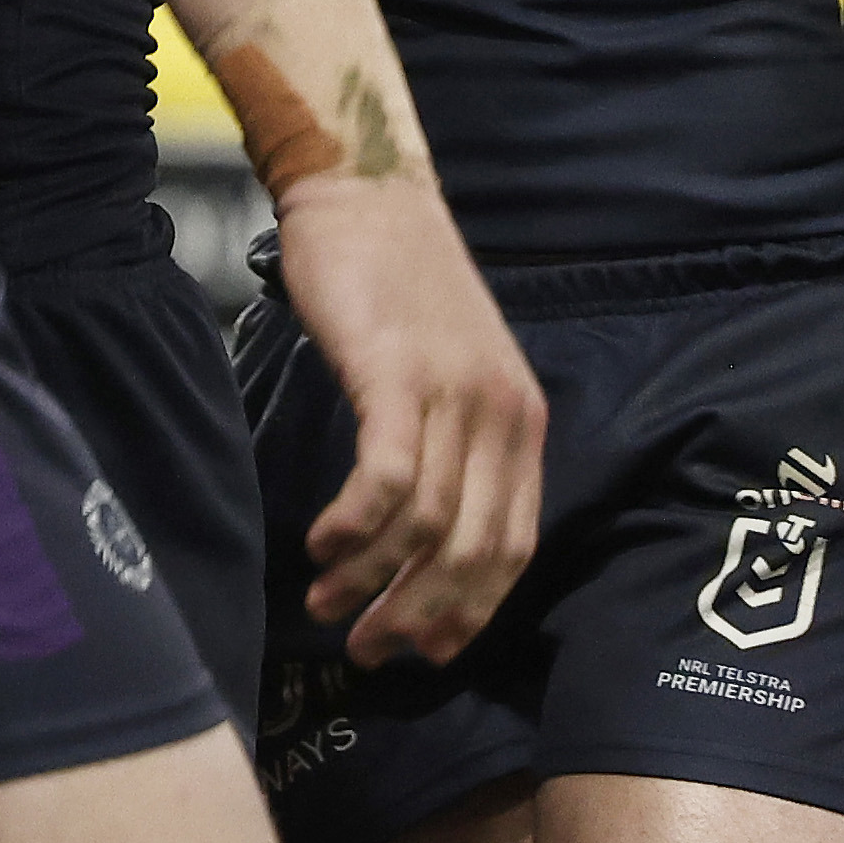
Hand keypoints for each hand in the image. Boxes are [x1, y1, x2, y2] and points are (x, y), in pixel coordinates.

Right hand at [276, 167, 543, 665]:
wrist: (366, 193)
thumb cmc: (394, 281)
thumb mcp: (448, 368)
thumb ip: (451, 438)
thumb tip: (421, 526)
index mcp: (523, 420)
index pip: (515, 545)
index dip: (471, 610)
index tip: (424, 649)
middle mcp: (502, 414)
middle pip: (475, 550)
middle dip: (421, 614)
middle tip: (369, 649)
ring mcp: (453, 394)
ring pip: (428, 525)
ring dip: (373, 581)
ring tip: (327, 606)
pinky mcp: (397, 373)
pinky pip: (387, 479)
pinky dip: (355, 528)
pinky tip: (320, 547)